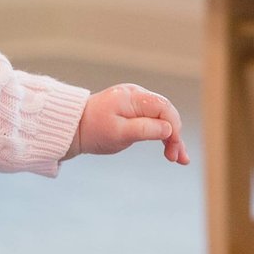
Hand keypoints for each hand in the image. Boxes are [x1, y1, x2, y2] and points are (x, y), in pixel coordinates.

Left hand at [71, 84, 187, 163]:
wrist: (73, 128)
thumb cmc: (93, 130)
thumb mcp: (118, 133)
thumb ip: (144, 129)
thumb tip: (169, 129)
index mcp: (132, 97)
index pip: (164, 108)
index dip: (174, 128)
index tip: (173, 149)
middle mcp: (136, 95)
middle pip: (166, 113)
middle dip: (175, 136)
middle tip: (178, 159)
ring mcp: (136, 102)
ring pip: (162, 118)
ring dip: (172, 138)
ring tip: (179, 159)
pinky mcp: (134, 111)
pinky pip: (153, 121)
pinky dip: (161, 135)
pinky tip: (170, 149)